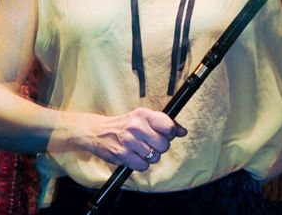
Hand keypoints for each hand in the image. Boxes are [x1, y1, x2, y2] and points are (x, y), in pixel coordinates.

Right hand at [72, 107, 186, 170]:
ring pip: (154, 157)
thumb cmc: (124, 125)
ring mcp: (129, 141)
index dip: (170, 134)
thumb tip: (183, 131)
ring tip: (140, 149)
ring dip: (149, 156)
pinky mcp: (123, 155)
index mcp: (144, 114)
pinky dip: (141, 164)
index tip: (164, 134)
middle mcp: (137, 126)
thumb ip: (164, 123)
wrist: (98, 131)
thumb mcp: (143, 117)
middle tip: (150, 143)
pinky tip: (134, 155)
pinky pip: (143, 166)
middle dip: (159, 147)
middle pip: (164, 145)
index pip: (168, 126)